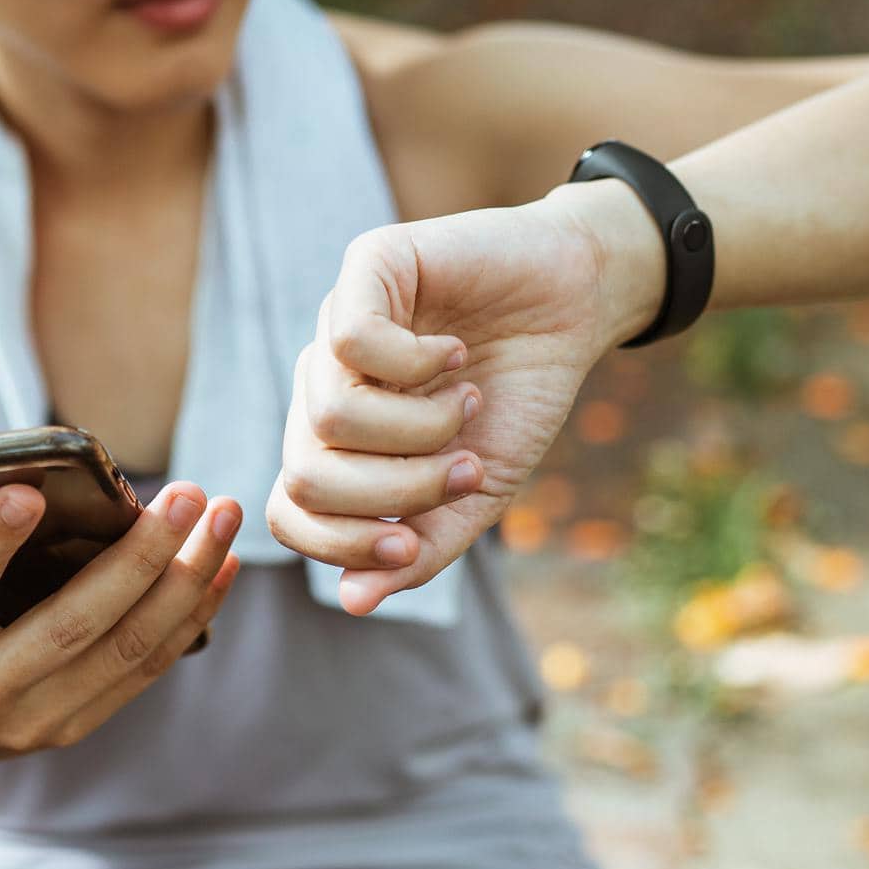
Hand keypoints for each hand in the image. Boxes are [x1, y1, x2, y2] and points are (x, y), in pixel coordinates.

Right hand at [0, 481, 240, 762]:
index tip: (27, 490)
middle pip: (69, 627)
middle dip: (134, 559)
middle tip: (183, 494)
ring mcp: (32, 721)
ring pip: (123, 650)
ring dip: (182, 583)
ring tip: (218, 517)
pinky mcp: (71, 727)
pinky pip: (142, 671)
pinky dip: (189, 617)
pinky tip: (221, 565)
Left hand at [267, 185, 662, 614]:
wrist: (578, 305)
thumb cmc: (519, 398)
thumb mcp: (476, 493)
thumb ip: (422, 549)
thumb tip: (353, 601)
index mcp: (337, 442)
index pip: (290, 511)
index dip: (342, 543)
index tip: (412, 540)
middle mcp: (323, 383)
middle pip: (306, 473)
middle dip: (396, 490)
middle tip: (462, 466)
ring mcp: (336, 325)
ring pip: (330, 416)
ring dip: (418, 428)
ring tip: (465, 402)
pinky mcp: (367, 267)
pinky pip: (352, 342)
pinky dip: (417, 366)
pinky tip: (455, 355)